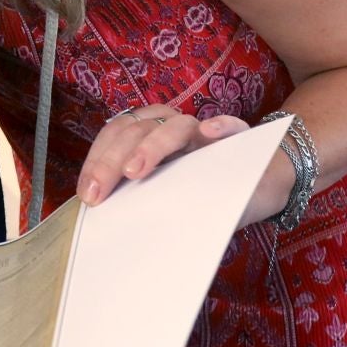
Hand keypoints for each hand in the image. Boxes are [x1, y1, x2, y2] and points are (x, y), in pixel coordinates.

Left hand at [76, 104, 248, 205]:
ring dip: (153, 145)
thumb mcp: (165, 197)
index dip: (98, 160)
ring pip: (177, 126)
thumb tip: (101, 221)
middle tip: (99, 192)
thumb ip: (138, 199)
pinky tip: (210, 132)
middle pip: (138, 130)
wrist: (258, 188)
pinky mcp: (241, 139)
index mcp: (151, 135)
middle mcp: (175, 129)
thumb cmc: (203, 193)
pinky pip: (232, 125)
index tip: (87, 193)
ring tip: (136, 170)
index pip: (117, 135)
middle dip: (113, 160)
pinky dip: (221, 126)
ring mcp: (207, 132)